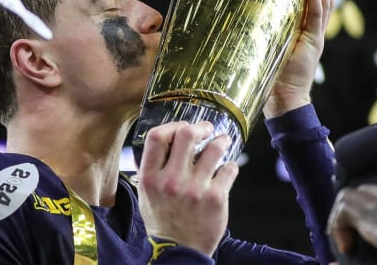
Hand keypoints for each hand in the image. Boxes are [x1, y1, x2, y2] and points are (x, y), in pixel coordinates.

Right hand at [137, 121, 238, 255]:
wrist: (178, 251)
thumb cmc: (163, 220)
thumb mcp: (146, 194)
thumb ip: (153, 167)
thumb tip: (168, 139)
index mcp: (150, 178)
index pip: (157, 136)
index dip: (173, 125)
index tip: (183, 126)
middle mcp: (171, 181)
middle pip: (187, 134)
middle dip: (201, 127)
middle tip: (207, 129)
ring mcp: (195, 189)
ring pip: (214, 148)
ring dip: (221, 141)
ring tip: (223, 142)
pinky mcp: (216, 198)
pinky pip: (229, 169)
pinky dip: (230, 166)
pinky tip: (227, 169)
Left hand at [263, 0, 336, 117]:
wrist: (285, 98)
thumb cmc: (274, 76)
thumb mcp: (272, 47)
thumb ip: (270, 31)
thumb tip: (249, 13)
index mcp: (307, 32)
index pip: (316, 2)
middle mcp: (314, 31)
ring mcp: (315, 35)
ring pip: (323, 1)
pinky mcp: (312, 41)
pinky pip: (314, 14)